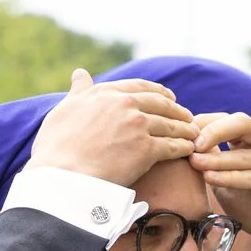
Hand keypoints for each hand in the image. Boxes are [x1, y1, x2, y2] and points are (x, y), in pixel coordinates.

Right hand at [28, 71, 197, 187]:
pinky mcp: (146, 149)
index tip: (168, 97)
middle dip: (177, 110)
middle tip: (187, 117)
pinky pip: (172, 146)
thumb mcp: (64, 110)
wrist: (62, 176)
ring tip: (194, 134)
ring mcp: (137, 125)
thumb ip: (78, 91)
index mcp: (105, 93)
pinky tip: (189, 150)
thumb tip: (80, 73)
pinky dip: (184, 147)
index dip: (158, 92)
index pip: (139, 86)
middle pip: (160, 103)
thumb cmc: (56, 148)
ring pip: (170, 124)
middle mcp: (124, 104)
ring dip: (185, 129)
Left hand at [188, 112, 250, 250]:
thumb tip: (183, 148)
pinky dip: (229, 177)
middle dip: (213, 130)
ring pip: (244, 154)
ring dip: (216, 158)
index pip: (231, 119)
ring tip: (193, 162)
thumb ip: (213, 165)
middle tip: (190, 143)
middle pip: (242, 122)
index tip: (183, 135)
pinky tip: (209, 178)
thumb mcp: (228, 183)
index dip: (206, 123)